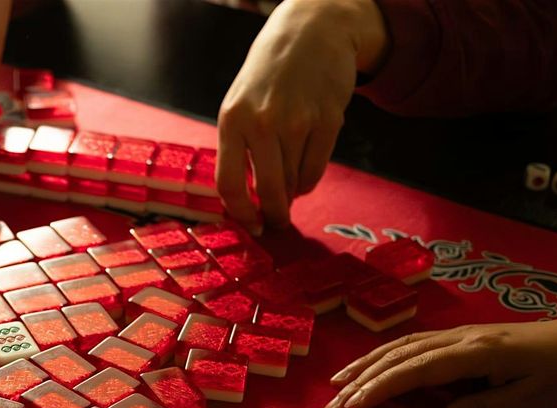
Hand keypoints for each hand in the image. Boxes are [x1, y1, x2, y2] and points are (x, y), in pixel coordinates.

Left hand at [217, 0, 387, 228]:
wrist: (311, 31)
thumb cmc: (268, 76)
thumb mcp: (239, 105)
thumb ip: (240, 149)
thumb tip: (251, 200)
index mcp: (232, 120)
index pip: (228, 183)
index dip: (240, 213)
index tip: (251, 226)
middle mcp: (262, 122)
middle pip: (267, 190)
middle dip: (273, 215)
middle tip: (277, 223)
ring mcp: (297, 121)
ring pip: (293, 183)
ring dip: (291, 195)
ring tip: (289, 188)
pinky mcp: (328, 120)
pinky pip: (316, 171)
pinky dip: (308, 181)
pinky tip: (303, 175)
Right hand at [324, 316, 556, 407]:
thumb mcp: (529, 400)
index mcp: (473, 354)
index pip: (414, 371)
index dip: (379, 388)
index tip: (351, 407)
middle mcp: (460, 340)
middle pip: (399, 357)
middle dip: (361, 380)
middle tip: (331, 405)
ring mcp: (461, 336)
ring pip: (403, 346)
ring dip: (367, 364)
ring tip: (337, 382)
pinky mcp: (466, 339)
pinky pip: (415, 344)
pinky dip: (387, 356)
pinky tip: (375, 366)